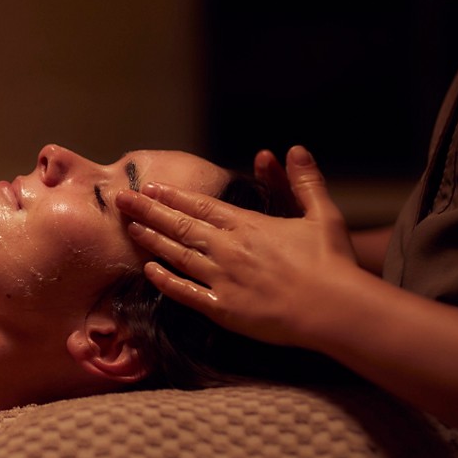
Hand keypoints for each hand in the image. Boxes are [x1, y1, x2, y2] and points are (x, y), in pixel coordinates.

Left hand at [114, 146, 357, 347]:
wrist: (336, 308)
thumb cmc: (332, 262)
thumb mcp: (322, 214)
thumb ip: (305, 181)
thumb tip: (295, 149)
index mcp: (248, 225)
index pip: (200, 205)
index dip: (172, 197)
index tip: (149, 188)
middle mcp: (228, 248)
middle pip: (180, 225)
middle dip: (148, 211)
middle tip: (121, 201)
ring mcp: (223, 278)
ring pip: (177, 255)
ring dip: (151, 240)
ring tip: (130, 228)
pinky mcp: (223, 308)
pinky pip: (185, 293)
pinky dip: (165, 281)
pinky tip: (149, 271)